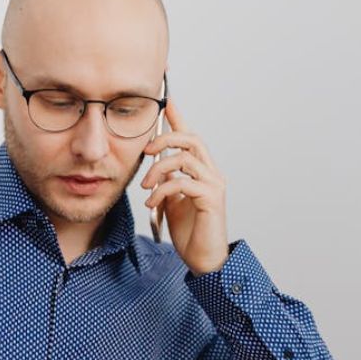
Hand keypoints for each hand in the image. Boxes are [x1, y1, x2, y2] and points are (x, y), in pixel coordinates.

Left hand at [141, 100, 228, 274]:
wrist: (204, 259)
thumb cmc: (190, 231)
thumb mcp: (171, 200)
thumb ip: (166, 181)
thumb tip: (154, 167)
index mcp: (202, 171)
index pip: (190, 137)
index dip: (178, 117)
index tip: (167, 100)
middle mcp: (212, 173)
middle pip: (191, 139)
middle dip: (164, 139)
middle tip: (145, 151)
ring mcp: (214, 185)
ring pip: (185, 159)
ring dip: (158, 169)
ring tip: (145, 187)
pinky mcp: (211, 199)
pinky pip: (183, 183)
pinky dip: (162, 189)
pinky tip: (152, 202)